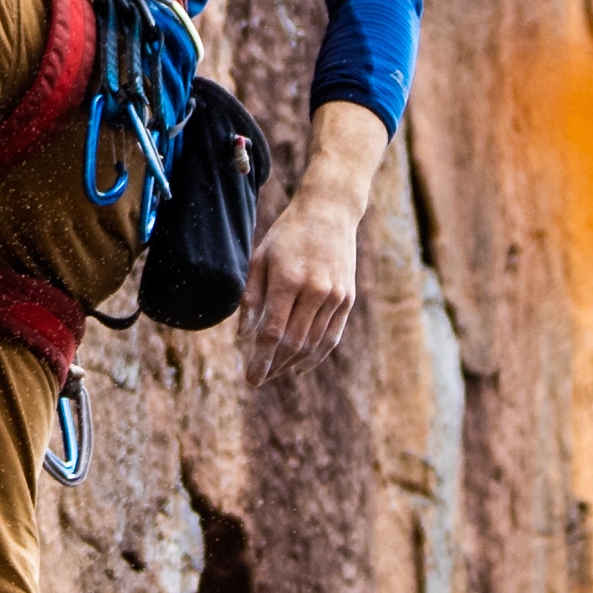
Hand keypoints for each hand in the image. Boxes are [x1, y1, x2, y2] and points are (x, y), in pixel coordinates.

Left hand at [237, 100, 389, 387]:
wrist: (330, 212)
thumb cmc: (287, 235)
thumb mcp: (259, 259)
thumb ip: (251, 298)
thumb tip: (244, 336)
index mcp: (288, 279)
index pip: (272, 332)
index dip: (260, 359)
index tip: (249, 378)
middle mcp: (316, 290)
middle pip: (293, 343)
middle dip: (273, 366)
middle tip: (256, 380)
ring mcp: (336, 296)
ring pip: (314, 344)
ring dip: (291, 363)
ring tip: (273, 373)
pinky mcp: (348, 299)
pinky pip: (332, 336)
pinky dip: (316, 354)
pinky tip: (298, 364)